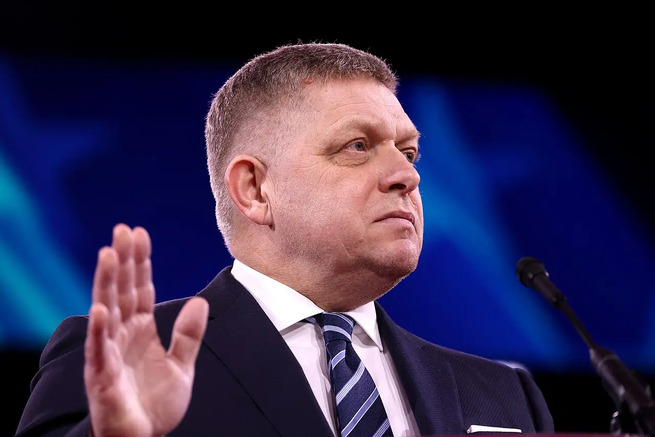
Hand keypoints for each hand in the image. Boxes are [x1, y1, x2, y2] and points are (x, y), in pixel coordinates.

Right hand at [84, 224, 208, 436]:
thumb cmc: (154, 405)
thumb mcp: (182, 366)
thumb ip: (189, 335)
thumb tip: (200, 301)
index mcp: (141, 330)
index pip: (140, 288)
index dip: (140, 262)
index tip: (141, 234)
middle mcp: (122, 335)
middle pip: (121, 290)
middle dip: (122, 260)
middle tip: (122, 229)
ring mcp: (110, 353)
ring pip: (107, 311)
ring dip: (107, 283)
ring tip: (108, 254)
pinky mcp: (103, 376)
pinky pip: (100, 350)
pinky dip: (100, 329)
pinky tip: (101, 308)